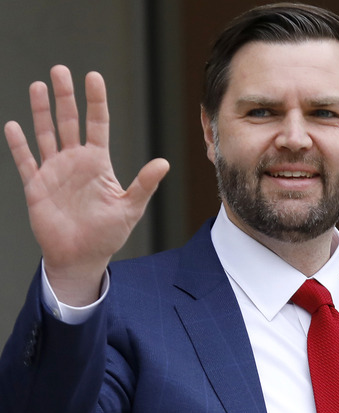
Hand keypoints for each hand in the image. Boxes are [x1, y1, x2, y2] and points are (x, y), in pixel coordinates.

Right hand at [4, 65, 168, 305]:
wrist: (82, 256)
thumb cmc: (108, 234)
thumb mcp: (130, 207)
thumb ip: (144, 184)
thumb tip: (164, 163)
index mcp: (98, 163)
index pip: (97, 124)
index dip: (95, 101)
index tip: (93, 77)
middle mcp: (75, 162)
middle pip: (68, 122)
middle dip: (65, 97)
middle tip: (60, 70)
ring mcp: (54, 172)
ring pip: (46, 134)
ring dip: (41, 111)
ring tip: (39, 86)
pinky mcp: (36, 187)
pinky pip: (26, 161)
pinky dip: (19, 145)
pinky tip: (13, 125)